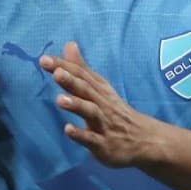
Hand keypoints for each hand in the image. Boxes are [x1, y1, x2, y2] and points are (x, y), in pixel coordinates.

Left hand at [41, 41, 158, 167]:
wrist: (145, 140)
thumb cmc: (116, 112)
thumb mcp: (101, 88)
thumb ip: (82, 69)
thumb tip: (69, 45)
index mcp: (100, 90)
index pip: (82, 75)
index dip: (64, 67)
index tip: (44, 59)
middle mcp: (102, 104)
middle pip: (87, 90)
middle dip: (71, 81)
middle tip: (55, 72)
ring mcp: (104, 125)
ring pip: (91, 112)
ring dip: (77, 105)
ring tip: (60, 100)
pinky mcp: (104, 144)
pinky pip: (92, 139)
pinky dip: (81, 134)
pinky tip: (68, 129)